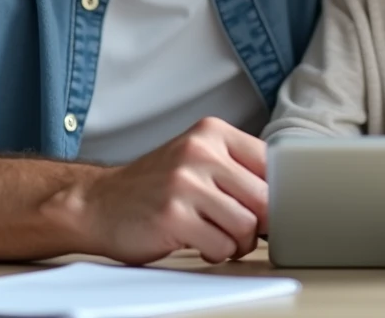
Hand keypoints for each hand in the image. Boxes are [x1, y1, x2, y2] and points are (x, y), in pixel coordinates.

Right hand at [62, 117, 267, 264]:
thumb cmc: (156, 186)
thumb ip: (237, 169)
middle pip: (264, 198)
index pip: (271, 163)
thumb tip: (286, 197)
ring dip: (237, 242)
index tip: (262, 207)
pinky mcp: (173, 216)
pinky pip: (221, 245)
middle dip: (259, 224)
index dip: (274, 194)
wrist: (98, 203)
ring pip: (246, 225)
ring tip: (218, 237)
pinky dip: (216, 252)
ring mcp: (185, 183)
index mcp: (212, 132)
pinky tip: (199, 243)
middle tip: (240, 230)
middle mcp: (199, 152)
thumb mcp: (197, 159)